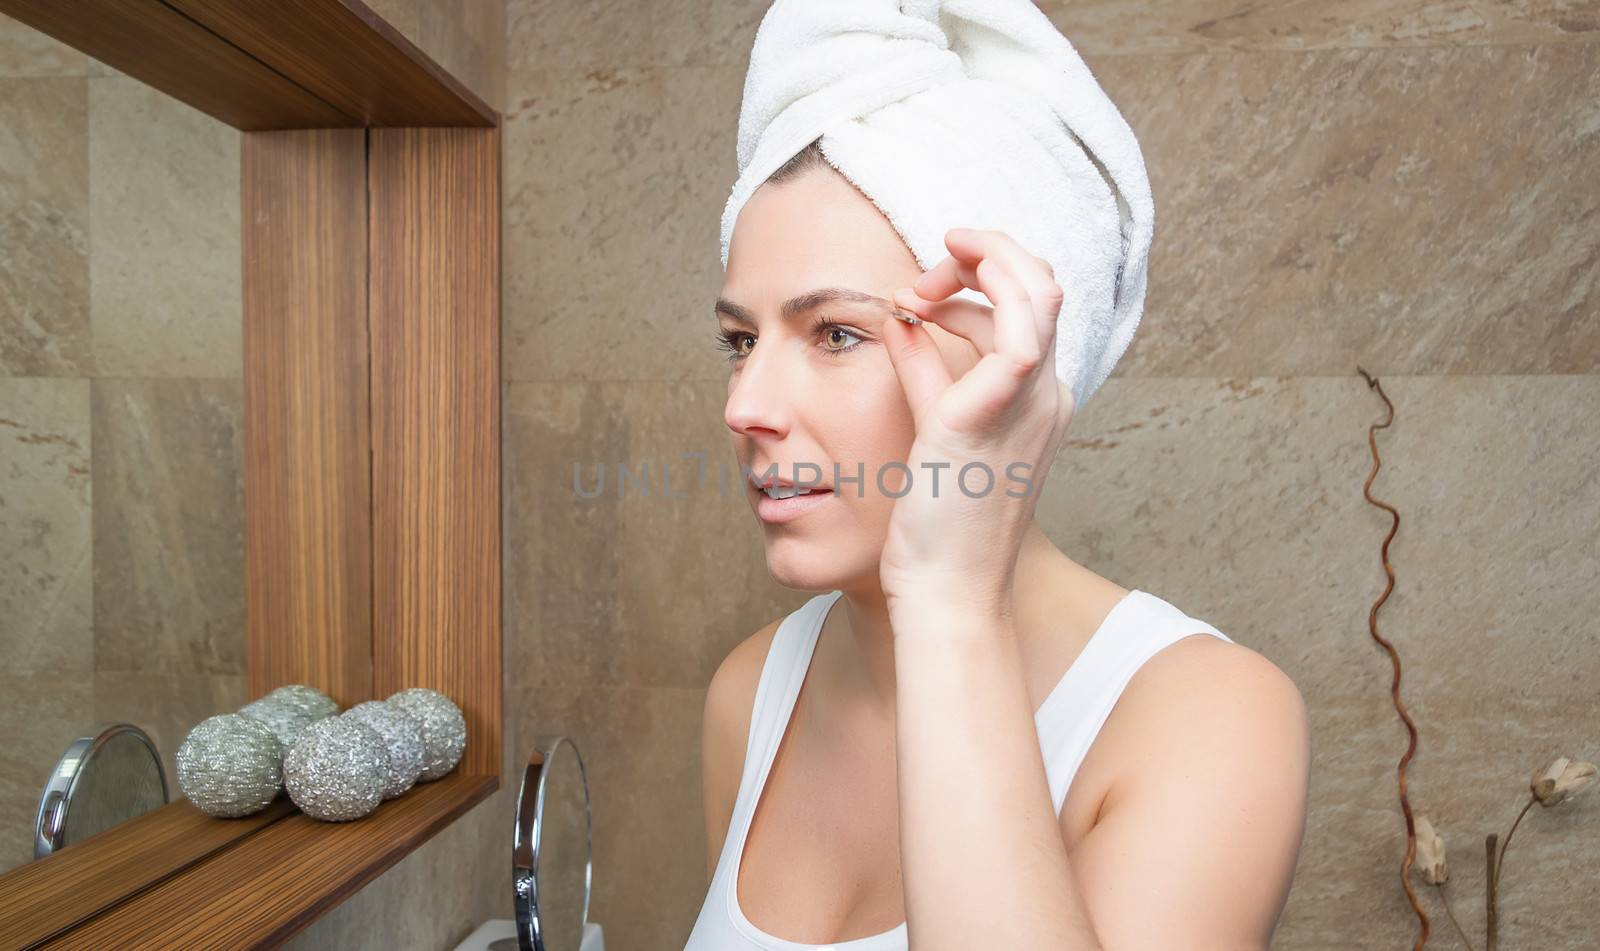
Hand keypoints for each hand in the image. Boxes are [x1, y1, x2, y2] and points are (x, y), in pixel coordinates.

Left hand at [878, 227, 1075, 630]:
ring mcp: (1027, 405)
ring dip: (979, 264)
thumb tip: (901, 318)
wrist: (947, 591)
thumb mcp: (933, 431)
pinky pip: (1014, 337)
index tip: (919, 296)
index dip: (977, 282)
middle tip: (923, 279)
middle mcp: (1046, 396)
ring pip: (1038, 293)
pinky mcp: (991, 418)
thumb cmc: (940, 525)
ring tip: (921, 282)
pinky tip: (920, 304)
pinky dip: (972, 301)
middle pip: (1042, 285)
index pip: (1029, 306)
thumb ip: (923, 370)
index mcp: (1037, 399)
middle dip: (982, 258)